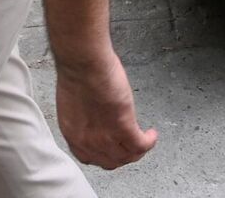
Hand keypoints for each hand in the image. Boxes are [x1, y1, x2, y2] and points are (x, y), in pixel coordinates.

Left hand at [54, 50, 156, 169]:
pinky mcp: (123, 127)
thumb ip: (83, 115)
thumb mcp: (73, 101)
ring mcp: (105, 137)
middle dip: (122, 155)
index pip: (89, 158)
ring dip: (138, 150)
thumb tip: (94, 118)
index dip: (103, 155)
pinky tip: (152, 134)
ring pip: (128, 156)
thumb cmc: (76, 70)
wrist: (82, 62)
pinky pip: (141, 145)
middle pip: (111, 161)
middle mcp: (88, 141)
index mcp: (72, 133)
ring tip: (144, 140)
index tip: (112, 148)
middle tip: (130, 145)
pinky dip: (149, 142)